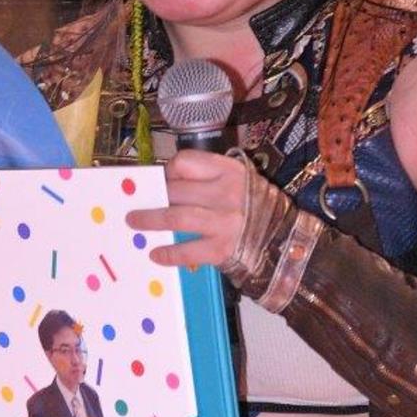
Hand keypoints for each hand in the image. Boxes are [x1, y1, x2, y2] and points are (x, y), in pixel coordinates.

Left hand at [125, 149, 246, 266]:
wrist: (283, 239)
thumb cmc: (252, 207)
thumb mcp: (236, 181)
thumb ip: (206, 179)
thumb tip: (163, 186)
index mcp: (229, 171)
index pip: (185, 162)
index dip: (167, 171)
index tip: (161, 181)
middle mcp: (227, 193)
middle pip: (176, 190)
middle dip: (152, 197)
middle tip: (134, 203)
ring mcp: (224, 222)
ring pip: (176, 217)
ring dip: (150, 219)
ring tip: (133, 222)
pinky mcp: (223, 248)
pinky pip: (188, 250)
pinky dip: (169, 253)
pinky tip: (156, 254)